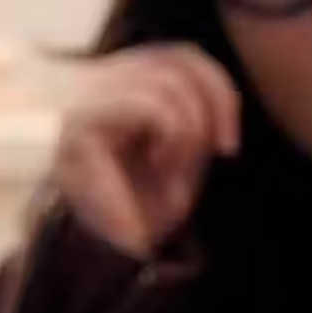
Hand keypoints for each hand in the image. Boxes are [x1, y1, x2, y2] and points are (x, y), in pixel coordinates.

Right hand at [48, 45, 240, 258]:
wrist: (115, 258)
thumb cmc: (148, 210)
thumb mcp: (185, 148)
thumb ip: (193, 107)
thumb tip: (218, 83)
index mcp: (118, 86)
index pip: (176, 54)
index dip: (217, 86)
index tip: (230, 144)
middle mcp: (94, 87)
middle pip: (175, 58)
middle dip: (213, 107)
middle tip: (219, 154)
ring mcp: (83, 104)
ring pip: (166, 82)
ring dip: (190, 132)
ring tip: (176, 168)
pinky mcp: (80, 128)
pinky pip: (149, 106)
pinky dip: (172, 137)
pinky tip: (161, 166)